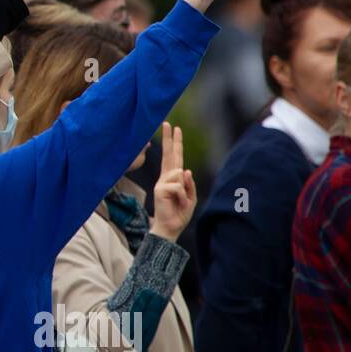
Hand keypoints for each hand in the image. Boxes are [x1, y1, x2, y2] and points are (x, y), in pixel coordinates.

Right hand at [149, 122, 196, 241]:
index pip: (174, 157)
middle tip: (167, 123)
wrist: (170, 228)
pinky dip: (182, 196)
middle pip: (169, 155)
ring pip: (179, 174)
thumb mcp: (190, 197)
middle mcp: (165, 178)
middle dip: (169, 139)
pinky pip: (178, 186)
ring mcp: (161, 183)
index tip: (174, 128)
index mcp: (172, 178)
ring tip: (180, 202)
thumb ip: (189, 184)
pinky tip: (177, 204)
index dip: (175, 143)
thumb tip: (185, 170)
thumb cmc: (179, 213)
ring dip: (184, 190)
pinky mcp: (160, 190)